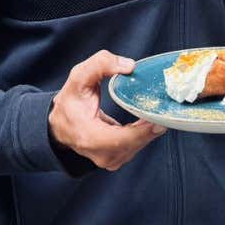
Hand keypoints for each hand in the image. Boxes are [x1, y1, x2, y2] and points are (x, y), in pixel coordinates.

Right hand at [49, 50, 165, 170]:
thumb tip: (129, 66)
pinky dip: (144, 133)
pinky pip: (136, 146)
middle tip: (164, 111)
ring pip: (137, 146)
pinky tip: (149, 119)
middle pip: (133, 144)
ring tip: (158, 112)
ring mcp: (109, 160)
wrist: (60, 125)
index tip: (157, 120)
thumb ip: (101, 64)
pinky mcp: (117, 159)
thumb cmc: (70, 102)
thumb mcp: (79, 77)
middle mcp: (100, 154)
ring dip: (149, 130)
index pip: (120, 140)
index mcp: (88, 137)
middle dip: (150, 128)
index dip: (141, 132)